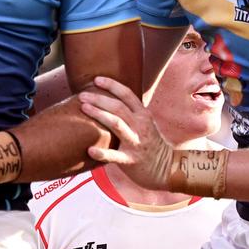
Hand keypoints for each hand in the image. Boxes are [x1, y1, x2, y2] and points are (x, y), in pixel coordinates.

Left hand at [79, 76, 172, 190]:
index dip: (112, 85)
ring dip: (99, 114)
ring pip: (117, 124)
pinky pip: (115, 156)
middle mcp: (141, 126)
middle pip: (118, 107)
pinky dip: (102, 153)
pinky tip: (90, 150)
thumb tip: (108, 98)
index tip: (96, 79)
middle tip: (82, 95)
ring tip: (83, 108)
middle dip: (99, 98)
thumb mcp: (145, 123)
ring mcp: (136, 142)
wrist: (167, 169)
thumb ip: (131, 112)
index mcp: (143, 115)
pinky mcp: (132, 160)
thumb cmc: (150, 144)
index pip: (127, 94)